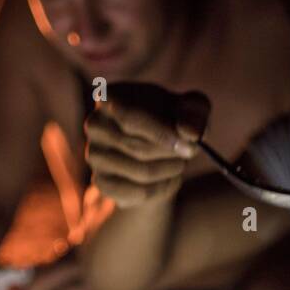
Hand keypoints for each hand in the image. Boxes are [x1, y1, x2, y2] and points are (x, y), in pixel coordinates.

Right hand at [84, 82, 208, 207]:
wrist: (156, 147)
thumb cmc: (172, 118)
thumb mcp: (190, 108)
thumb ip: (195, 113)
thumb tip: (190, 134)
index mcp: (109, 96)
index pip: (131, 118)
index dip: (163, 134)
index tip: (191, 146)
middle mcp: (95, 125)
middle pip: (138, 148)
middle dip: (172, 153)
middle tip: (191, 152)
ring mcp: (94, 155)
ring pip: (141, 172)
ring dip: (171, 170)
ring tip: (179, 162)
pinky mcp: (101, 182)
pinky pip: (138, 192)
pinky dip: (161, 188)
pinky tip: (166, 178)